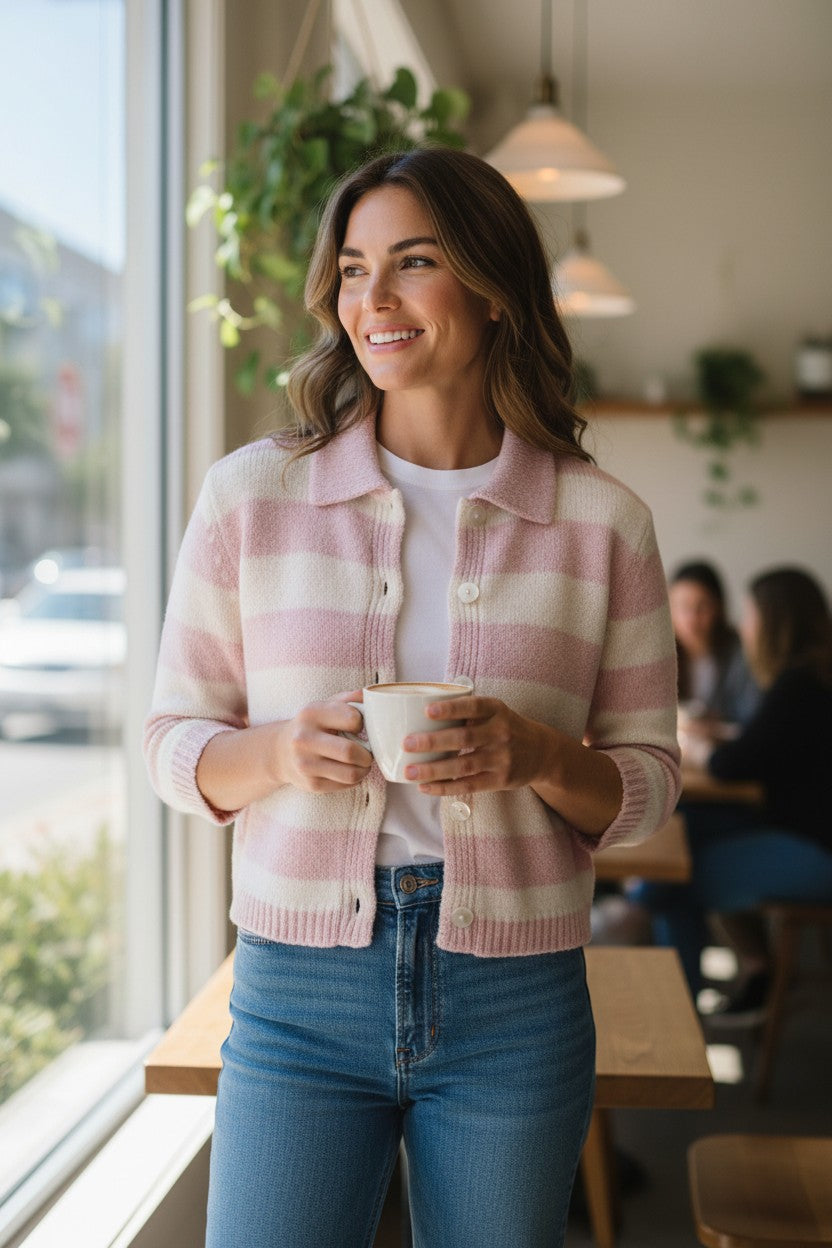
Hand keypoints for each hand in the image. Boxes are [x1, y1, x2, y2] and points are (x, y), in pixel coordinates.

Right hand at [275, 691, 372, 791]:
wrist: (281, 751)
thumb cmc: (313, 726)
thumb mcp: (326, 706)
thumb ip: (350, 698)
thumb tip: (376, 697)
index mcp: (311, 713)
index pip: (352, 718)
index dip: (363, 724)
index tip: (359, 727)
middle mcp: (304, 739)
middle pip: (350, 751)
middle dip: (367, 754)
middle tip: (368, 752)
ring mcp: (305, 764)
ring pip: (351, 773)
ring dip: (364, 769)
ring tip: (362, 763)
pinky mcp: (311, 784)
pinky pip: (346, 785)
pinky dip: (354, 779)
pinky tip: (348, 770)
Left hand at [401, 695, 549, 794]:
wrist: (542, 753)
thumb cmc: (506, 728)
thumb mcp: (495, 712)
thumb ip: (468, 712)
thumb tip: (420, 715)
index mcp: (496, 710)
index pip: (473, 707)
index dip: (451, 709)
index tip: (427, 711)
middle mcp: (501, 732)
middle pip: (464, 738)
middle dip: (433, 742)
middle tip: (407, 743)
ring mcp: (502, 758)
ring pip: (463, 765)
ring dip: (434, 770)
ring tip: (410, 772)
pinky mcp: (501, 780)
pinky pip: (469, 785)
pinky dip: (445, 787)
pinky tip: (426, 787)